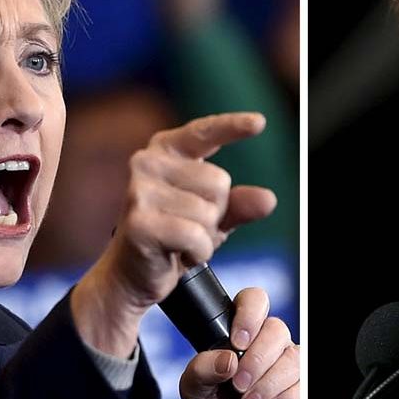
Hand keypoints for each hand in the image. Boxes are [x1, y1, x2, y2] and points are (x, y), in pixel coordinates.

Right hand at [71, 112, 276, 355]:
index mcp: (164, 151)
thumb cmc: (172, 238)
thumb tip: (268, 200)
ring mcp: (139, 191)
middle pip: (219, 182)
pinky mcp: (140, 222)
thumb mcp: (212, 217)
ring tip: (179, 242)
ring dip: (205, 237)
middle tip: (188, 227)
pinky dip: (198, 252)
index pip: (203, 133)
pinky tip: (179, 255)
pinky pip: (196, 236)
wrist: (130, 276)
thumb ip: (239, 204)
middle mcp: (147, 163)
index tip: (260, 122)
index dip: (232, 126)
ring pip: (208, 212)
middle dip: (215, 213)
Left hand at [180, 287, 298, 398]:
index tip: (237, 341)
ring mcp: (285, 366)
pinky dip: (286, 398)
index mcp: (239, 333)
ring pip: (293, 357)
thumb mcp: (193, 391)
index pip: (253, 301)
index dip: (249, 314)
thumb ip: (200, 369)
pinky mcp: (299, 389)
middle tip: (238, 385)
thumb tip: (226, 359)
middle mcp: (265, 345)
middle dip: (257, 360)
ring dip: (269, 383)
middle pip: (277, 330)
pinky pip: (304, 384)